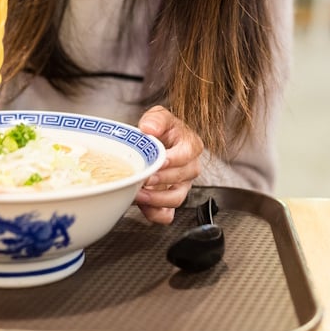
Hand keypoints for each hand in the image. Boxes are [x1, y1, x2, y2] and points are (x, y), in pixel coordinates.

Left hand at [134, 105, 202, 224]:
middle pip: (181, 178)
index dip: (172, 160)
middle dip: (161, 180)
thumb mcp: (158, 116)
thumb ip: (156, 119)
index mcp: (190, 146)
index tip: (159, 162)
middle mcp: (190, 167)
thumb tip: (150, 127)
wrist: (154, 143)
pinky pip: (168, 214)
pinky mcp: (170, 199)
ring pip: (176, 199)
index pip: (186, 155)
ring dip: (157, 199)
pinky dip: (155, 213)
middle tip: (143, 178)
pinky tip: (143, 206)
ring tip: (138, 194)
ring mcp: (182, 186)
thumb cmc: (160, 130)